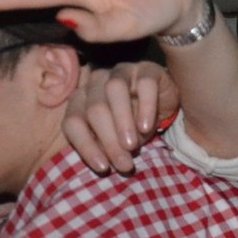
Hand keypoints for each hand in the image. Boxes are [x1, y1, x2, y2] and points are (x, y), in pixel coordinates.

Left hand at [64, 62, 179, 174]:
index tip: (103, 168)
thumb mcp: (117, 140)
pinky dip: (145, 108)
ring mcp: (121, 71)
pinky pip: (144, 85)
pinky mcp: (147, 69)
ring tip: (132, 146)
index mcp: (81, 98)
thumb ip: (108, 147)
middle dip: (109, 140)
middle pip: (95, 109)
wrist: (163, 104)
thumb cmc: (134, 124)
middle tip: (123, 164)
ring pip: (115, 91)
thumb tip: (108, 163)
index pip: (74, 122)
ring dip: (122, 121)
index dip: (85, 146)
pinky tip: (146, 127)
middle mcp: (96, 81)